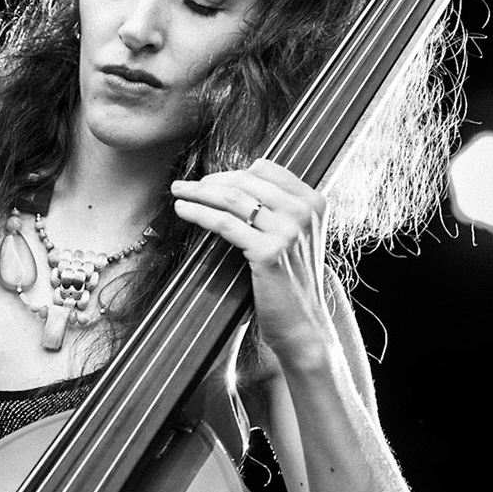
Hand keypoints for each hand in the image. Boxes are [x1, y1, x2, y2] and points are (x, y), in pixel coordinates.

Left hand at [169, 159, 336, 365]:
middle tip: (186, 186)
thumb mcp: (296, 236)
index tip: (212, 181)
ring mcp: (288, 231)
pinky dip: (199, 213)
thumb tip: (235, 185)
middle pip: (246, 180)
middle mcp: (304, 212)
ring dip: (198, 192)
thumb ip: (278, 209)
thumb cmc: (291, 281)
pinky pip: (224, 223)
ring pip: (232, 198)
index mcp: (313, 201)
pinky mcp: (268, 251)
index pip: (267, 169)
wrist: (302, 322)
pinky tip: (184, 211)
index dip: (234, 172)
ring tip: (178, 194)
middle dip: (210, 181)